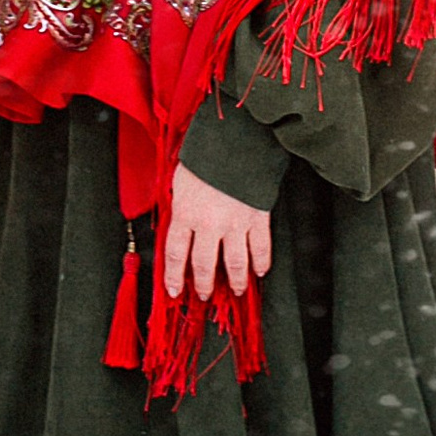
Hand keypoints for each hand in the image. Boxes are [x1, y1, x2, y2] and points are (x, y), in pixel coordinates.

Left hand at [163, 166, 271, 307]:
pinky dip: (262, 263)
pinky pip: (261, 247)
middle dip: (204, 285)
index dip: (174, 277)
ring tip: (236, 290)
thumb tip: (179, 220)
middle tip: (205, 294)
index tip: (173, 290)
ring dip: (236, 281)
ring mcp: (235, 223)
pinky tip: (260, 271)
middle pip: (204, 265)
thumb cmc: (206, 156)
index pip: (176, 254)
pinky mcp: (257, 218)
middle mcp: (209, 224)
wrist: (236, 141)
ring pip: (235, 264)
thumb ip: (180, 204)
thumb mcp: (180, 180)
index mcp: (186, 214)